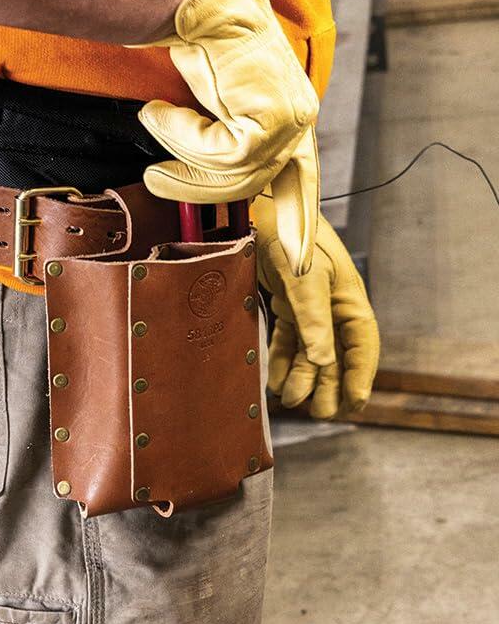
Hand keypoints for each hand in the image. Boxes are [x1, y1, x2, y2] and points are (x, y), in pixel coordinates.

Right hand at [131, 0, 319, 274]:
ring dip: (179, 153)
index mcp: (295, 118)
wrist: (198, 1)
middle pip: (250, 185)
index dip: (298, 222)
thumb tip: (198, 182)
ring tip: (154, 121)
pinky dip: (178, 135)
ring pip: (230, 173)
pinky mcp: (268, 117)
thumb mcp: (220, 102)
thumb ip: (227, 140)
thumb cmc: (202, 45)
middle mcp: (301, 120)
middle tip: (156, 179)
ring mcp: (290, 120)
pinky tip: (159, 108)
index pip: (302, 182)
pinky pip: (216, 154)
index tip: (298, 263)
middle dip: (195, 185)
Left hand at [252, 194, 379, 418]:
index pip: (361, 344)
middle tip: (320, 413)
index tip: (356, 404)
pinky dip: (282, 360)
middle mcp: (331, 305)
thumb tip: (323, 361)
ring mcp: (307, 305)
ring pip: (309, 350)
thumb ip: (313, 319)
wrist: (261, 210)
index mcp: (347, 298)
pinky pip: (288, 339)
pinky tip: (275, 380)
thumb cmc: (290, 238)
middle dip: (329, 385)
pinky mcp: (284, 302)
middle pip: (335, 353)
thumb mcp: (305, 278)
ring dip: (303, 376)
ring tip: (292, 401)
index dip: (360, 375)